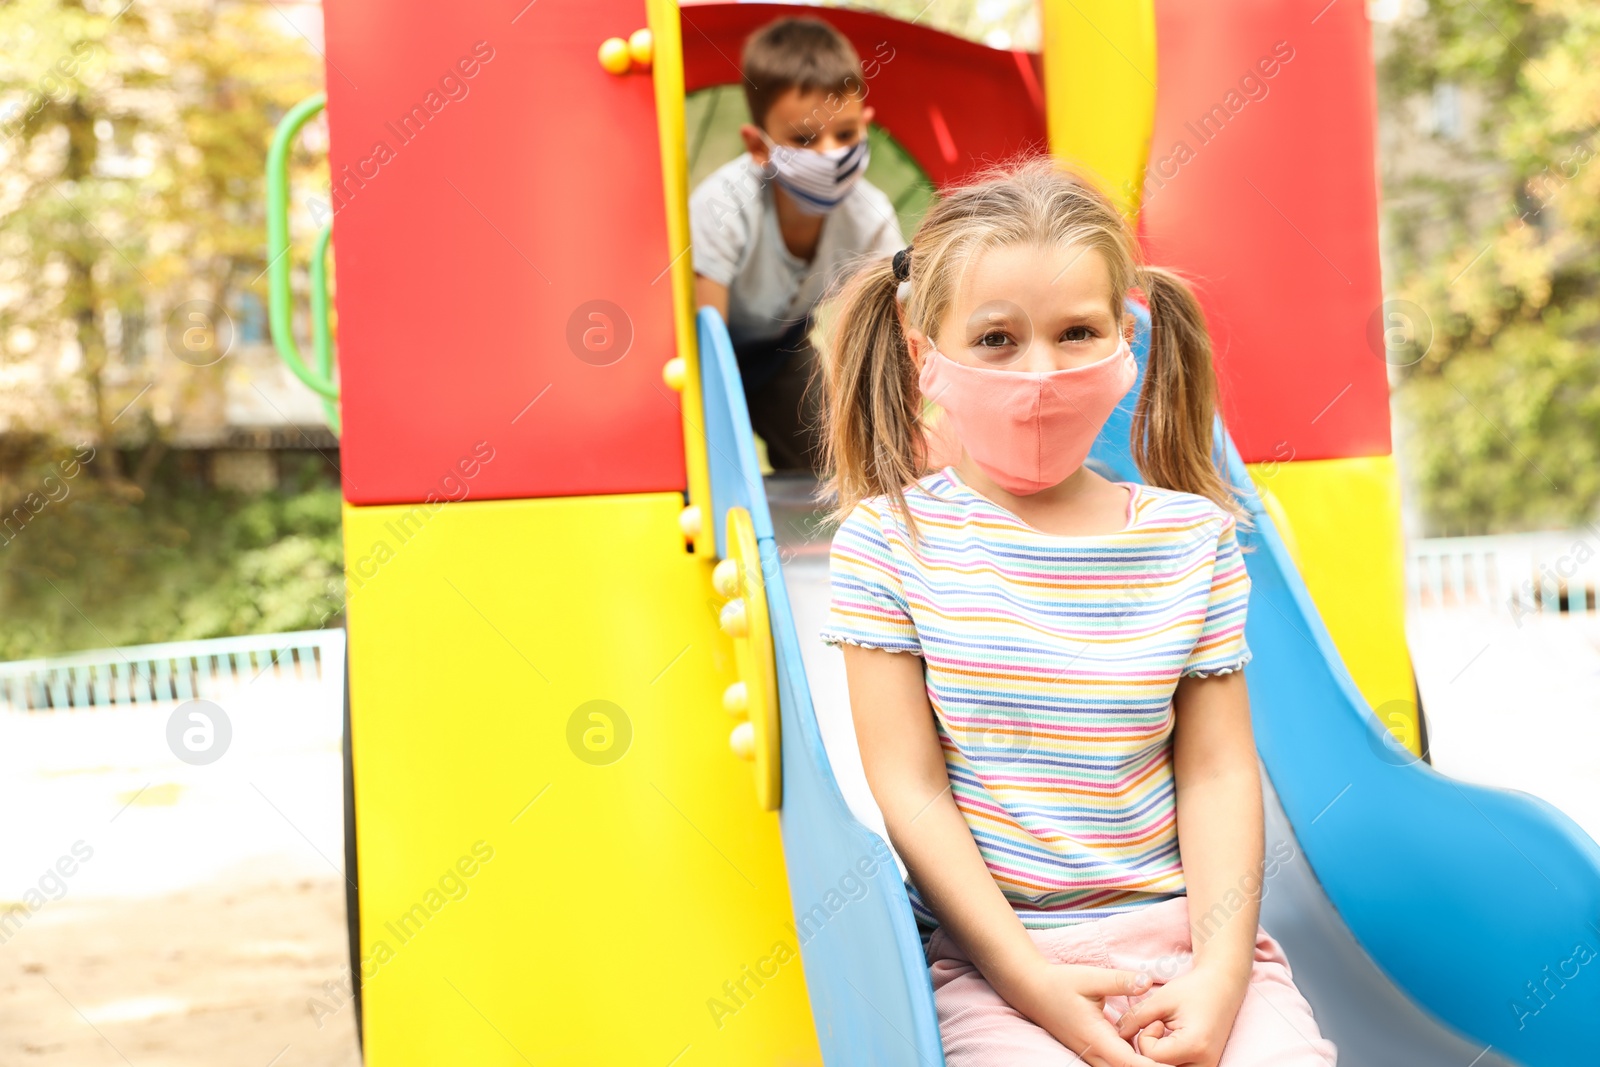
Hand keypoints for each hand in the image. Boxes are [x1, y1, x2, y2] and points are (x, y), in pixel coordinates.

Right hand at [1005, 959, 1167, 1066]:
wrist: (1031, 989)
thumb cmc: (1060, 982)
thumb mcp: (1091, 977)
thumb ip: (1121, 981)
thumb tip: (1148, 981)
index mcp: (1095, 1037)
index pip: (1130, 1063)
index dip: (1153, 1066)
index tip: (1173, 1064)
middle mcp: (1093, 1052)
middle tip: (1177, 1061)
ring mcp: (1090, 1054)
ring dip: (1140, 1064)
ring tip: (1166, 1058)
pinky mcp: (1090, 1051)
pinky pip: (1114, 1064)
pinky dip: (1131, 1062)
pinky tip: (1146, 1052)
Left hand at [1113, 960, 1247, 1065]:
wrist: (1223, 988)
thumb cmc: (1192, 990)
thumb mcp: (1160, 1000)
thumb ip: (1136, 1018)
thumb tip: (1117, 1034)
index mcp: (1195, 1045)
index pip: (1152, 1056)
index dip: (1145, 1037)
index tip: (1156, 1020)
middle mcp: (1205, 1064)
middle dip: (1150, 1051)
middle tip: (1159, 1028)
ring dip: (1157, 1057)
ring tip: (1165, 1036)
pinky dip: (1166, 1060)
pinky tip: (1170, 1044)